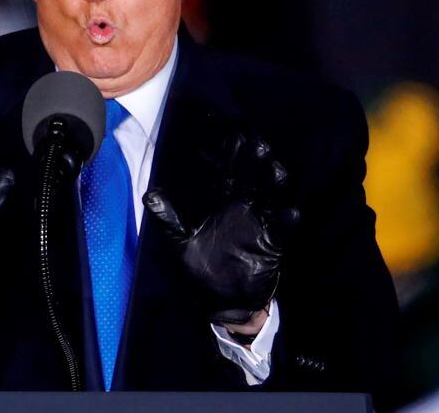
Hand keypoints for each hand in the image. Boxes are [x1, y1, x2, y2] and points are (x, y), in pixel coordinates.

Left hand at [144, 132, 297, 324]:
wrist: (224, 302)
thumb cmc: (202, 271)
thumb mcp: (180, 245)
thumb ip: (169, 220)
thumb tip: (148, 195)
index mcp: (222, 204)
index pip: (226, 174)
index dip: (229, 155)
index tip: (231, 135)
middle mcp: (243, 208)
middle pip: (251, 179)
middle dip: (254, 162)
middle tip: (257, 144)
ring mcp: (260, 224)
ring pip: (271, 198)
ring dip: (274, 185)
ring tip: (276, 171)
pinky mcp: (272, 243)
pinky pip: (282, 229)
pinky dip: (287, 221)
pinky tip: (290, 213)